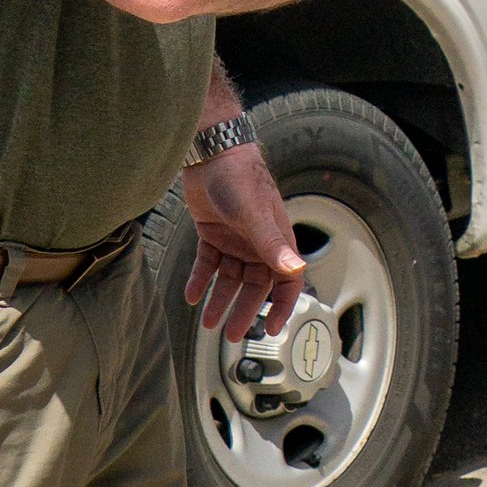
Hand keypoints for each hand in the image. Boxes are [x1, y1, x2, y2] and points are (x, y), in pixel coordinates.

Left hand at [182, 137, 305, 340]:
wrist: (210, 152)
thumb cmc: (240, 178)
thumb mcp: (255, 215)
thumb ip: (273, 244)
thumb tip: (295, 269)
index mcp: (276, 241)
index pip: (286, 281)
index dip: (282, 307)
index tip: (270, 329)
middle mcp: (258, 244)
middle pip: (255, 287)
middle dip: (243, 311)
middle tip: (230, 334)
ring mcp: (235, 240)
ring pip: (230, 279)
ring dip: (219, 299)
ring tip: (207, 322)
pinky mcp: (212, 234)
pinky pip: (208, 264)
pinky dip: (200, 280)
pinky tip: (191, 295)